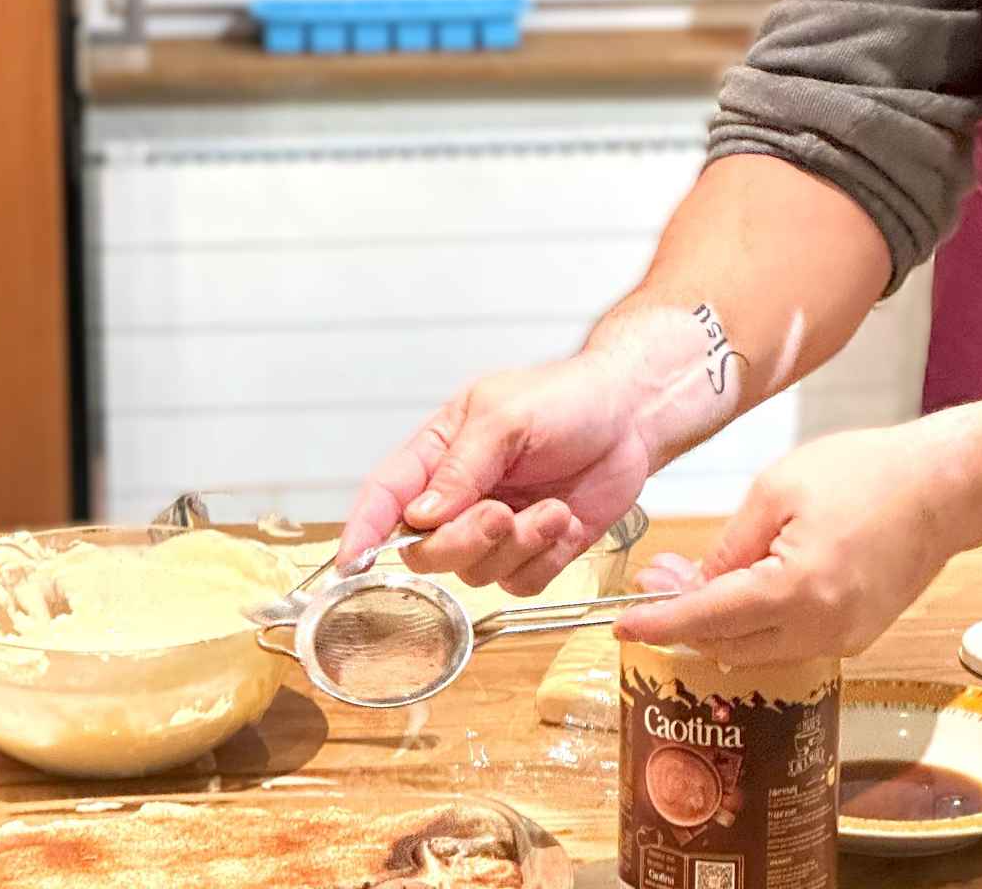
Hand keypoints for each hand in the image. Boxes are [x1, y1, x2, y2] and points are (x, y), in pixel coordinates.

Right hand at [339, 353, 651, 595]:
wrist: (631, 416)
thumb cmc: (566, 399)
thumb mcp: (505, 417)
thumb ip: (460, 468)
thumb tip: (418, 517)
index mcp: (436, 455)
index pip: (384, 498)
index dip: (362, 532)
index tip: (351, 561)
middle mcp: (458, 499)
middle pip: (426, 552)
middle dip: (463, 541)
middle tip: (502, 513)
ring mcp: (495, 529)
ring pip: (475, 573)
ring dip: (517, 545)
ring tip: (552, 507)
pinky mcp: (534, 552)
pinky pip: (521, 582)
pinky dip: (546, 557)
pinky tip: (565, 519)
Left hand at [615, 423, 977, 663]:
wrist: (948, 487)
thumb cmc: (868, 473)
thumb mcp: (777, 490)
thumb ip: (730, 546)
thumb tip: (696, 586)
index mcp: (797, 591)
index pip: (707, 619)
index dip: (658, 623)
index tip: (620, 626)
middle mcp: (822, 629)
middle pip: (727, 644)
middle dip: (683, 620)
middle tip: (654, 583)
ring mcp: (843, 640)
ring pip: (756, 649)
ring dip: (719, 622)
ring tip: (694, 576)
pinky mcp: (856, 636)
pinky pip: (788, 642)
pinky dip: (756, 623)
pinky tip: (742, 585)